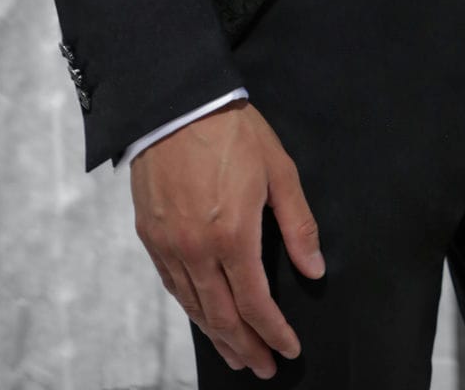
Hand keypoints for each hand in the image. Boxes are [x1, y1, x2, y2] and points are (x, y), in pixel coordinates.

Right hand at [130, 97, 324, 377]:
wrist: (175, 102)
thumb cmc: (232, 131)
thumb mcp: (279, 170)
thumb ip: (298, 225)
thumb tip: (314, 270)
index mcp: (233, 235)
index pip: (255, 304)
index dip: (273, 332)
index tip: (289, 349)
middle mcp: (196, 250)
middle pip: (223, 317)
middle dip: (247, 347)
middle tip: (265, 367)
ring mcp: (169, 246)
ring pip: (194, 309)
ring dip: (218, 337)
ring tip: (239, 356)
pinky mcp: (150, 236)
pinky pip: (173, 287)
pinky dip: (192, 310)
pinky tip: (204, 318)